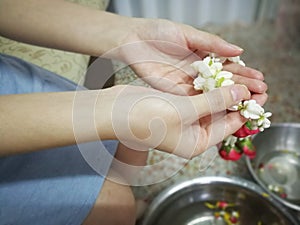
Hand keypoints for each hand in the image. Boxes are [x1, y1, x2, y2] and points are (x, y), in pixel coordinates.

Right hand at [96, 84, 250, 158]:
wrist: (114, 111)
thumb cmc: (145, 117)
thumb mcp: (184, 110)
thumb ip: (214, 102)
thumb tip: (241, 92)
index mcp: (196, 143)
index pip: (228, 127)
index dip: (246, 111)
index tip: (260, 96)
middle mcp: (191, 134)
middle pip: (221, 116)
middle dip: (236, 100)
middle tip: (253, 84)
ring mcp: (182, 120)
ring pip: (209, 105)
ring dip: (222, 91)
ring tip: (238, 77)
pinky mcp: (175, 107)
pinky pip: (197, 97)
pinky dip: (207, 88)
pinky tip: (216, 76)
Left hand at [113, 18, 266, 103]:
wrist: (133, 40)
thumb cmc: (158, 32)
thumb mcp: (189, 34)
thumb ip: (212, 43)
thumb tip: (239, 51)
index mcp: (202, 57)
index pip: (228, 68)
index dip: (244, 74)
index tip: (260, 79)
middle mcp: (197, 73)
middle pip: (223, 83)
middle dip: (242, 89)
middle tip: (261, 94)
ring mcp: (186, 84)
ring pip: (212, 94)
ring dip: (230, 99)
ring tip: (249, 103)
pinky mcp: (174, 92)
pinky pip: (195, 100)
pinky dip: (210, 104)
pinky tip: (225, 107)